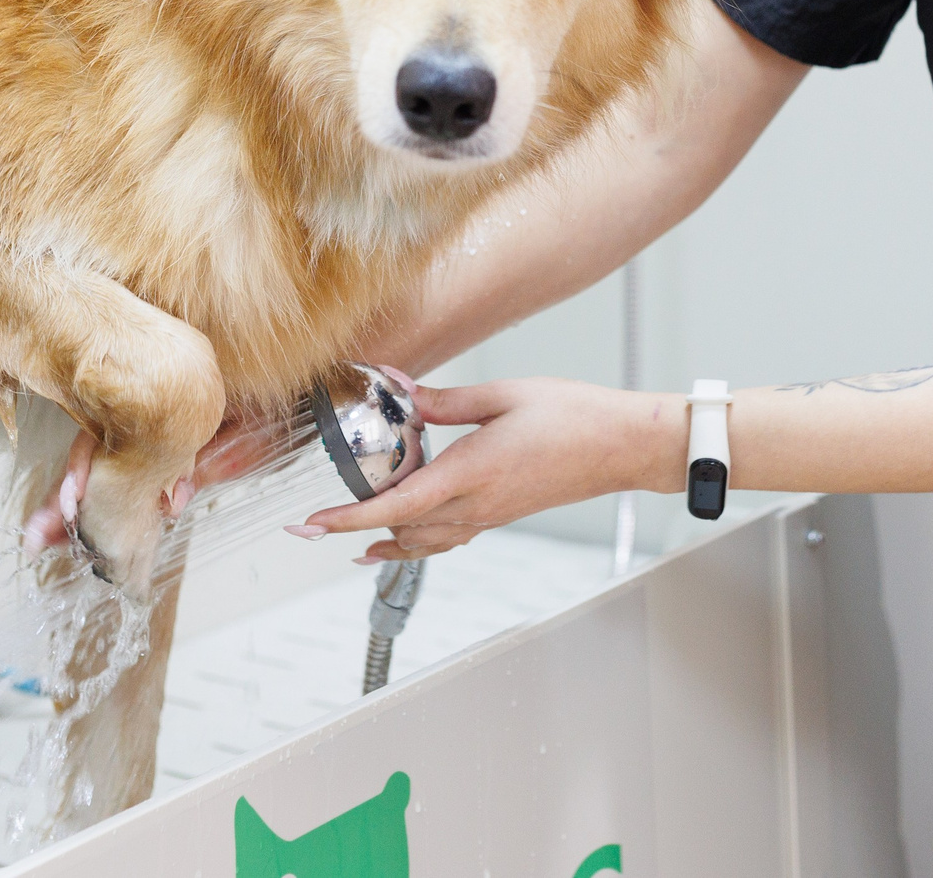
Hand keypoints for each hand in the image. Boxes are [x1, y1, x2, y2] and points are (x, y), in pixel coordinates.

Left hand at [294, 377, 683, 563]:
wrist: (621, 445)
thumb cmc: (572, 416)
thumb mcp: (502, 394)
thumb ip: (444, 398)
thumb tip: (398, 389)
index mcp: (471, 473)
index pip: (395, 506)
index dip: (347, 516)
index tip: (310, 523)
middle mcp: (476, 505)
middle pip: (399, 530)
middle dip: (352, 527)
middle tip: (311, 522)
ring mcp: (489, 516)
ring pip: (422, 542)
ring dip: (381, 538)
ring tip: (345, 532)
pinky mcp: (500, 515)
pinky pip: (447, 539)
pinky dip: (414, 543)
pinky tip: (398, 539)